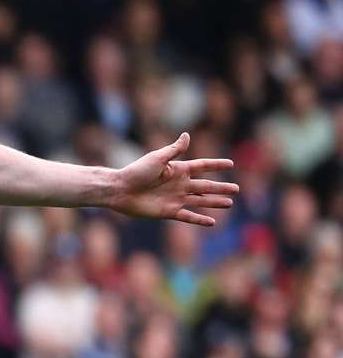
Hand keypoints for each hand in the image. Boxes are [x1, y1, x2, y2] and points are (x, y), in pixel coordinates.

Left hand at [107, 133, 238, 226]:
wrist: (120, 190)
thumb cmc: (136, 171)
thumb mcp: (157, 158)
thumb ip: (174, 150)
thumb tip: (187, 135)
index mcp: (177, 170)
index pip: (202, 166)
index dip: (216, 165)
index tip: (231, 164)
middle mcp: (179, 184)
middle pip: (205, 186)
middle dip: (221, 187)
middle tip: (236, 189)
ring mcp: (175, 198)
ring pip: (200, 201)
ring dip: (214, 202)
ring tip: (229, 203)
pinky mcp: (168, 211)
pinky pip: (188, 216)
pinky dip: (200, 220)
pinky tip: (212, 222)